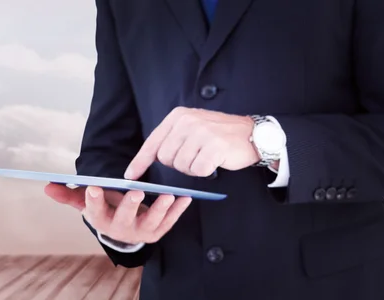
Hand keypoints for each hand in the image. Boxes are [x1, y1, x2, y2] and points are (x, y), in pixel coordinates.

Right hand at [44, 183, 192, 243]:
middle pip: (123, 217)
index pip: (94, 211)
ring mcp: (141, 232)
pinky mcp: (158, 231)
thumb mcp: (87, 203)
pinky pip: (170, 222)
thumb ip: (69, 194)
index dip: (93, 200)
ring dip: (160, 209)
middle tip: (136, 192)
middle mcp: (120, 229)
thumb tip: (47, 186)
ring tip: (168, 195)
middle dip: (129, 205)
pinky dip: (178, 211)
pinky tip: (185, 198)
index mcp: (101, 220)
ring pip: (151, 221)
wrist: (125, 230)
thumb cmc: (106, 209)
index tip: (94, 187)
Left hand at [124, 107, 259, 179]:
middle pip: (165, 158)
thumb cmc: (220, 135)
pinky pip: (198, 170)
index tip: (130, 175)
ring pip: (181, 166)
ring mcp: (201, 132)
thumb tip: (148, 159)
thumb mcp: (193, 127)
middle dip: (178, 164)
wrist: (252, 134)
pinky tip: (215, 161)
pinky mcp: (214, 146)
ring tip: (206, 156)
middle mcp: (187, 121)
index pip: (153, 142)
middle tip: (195, 156)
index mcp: (178, 115)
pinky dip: (205, 171)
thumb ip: (172, 139)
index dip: (140, 161)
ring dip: (193, 168)